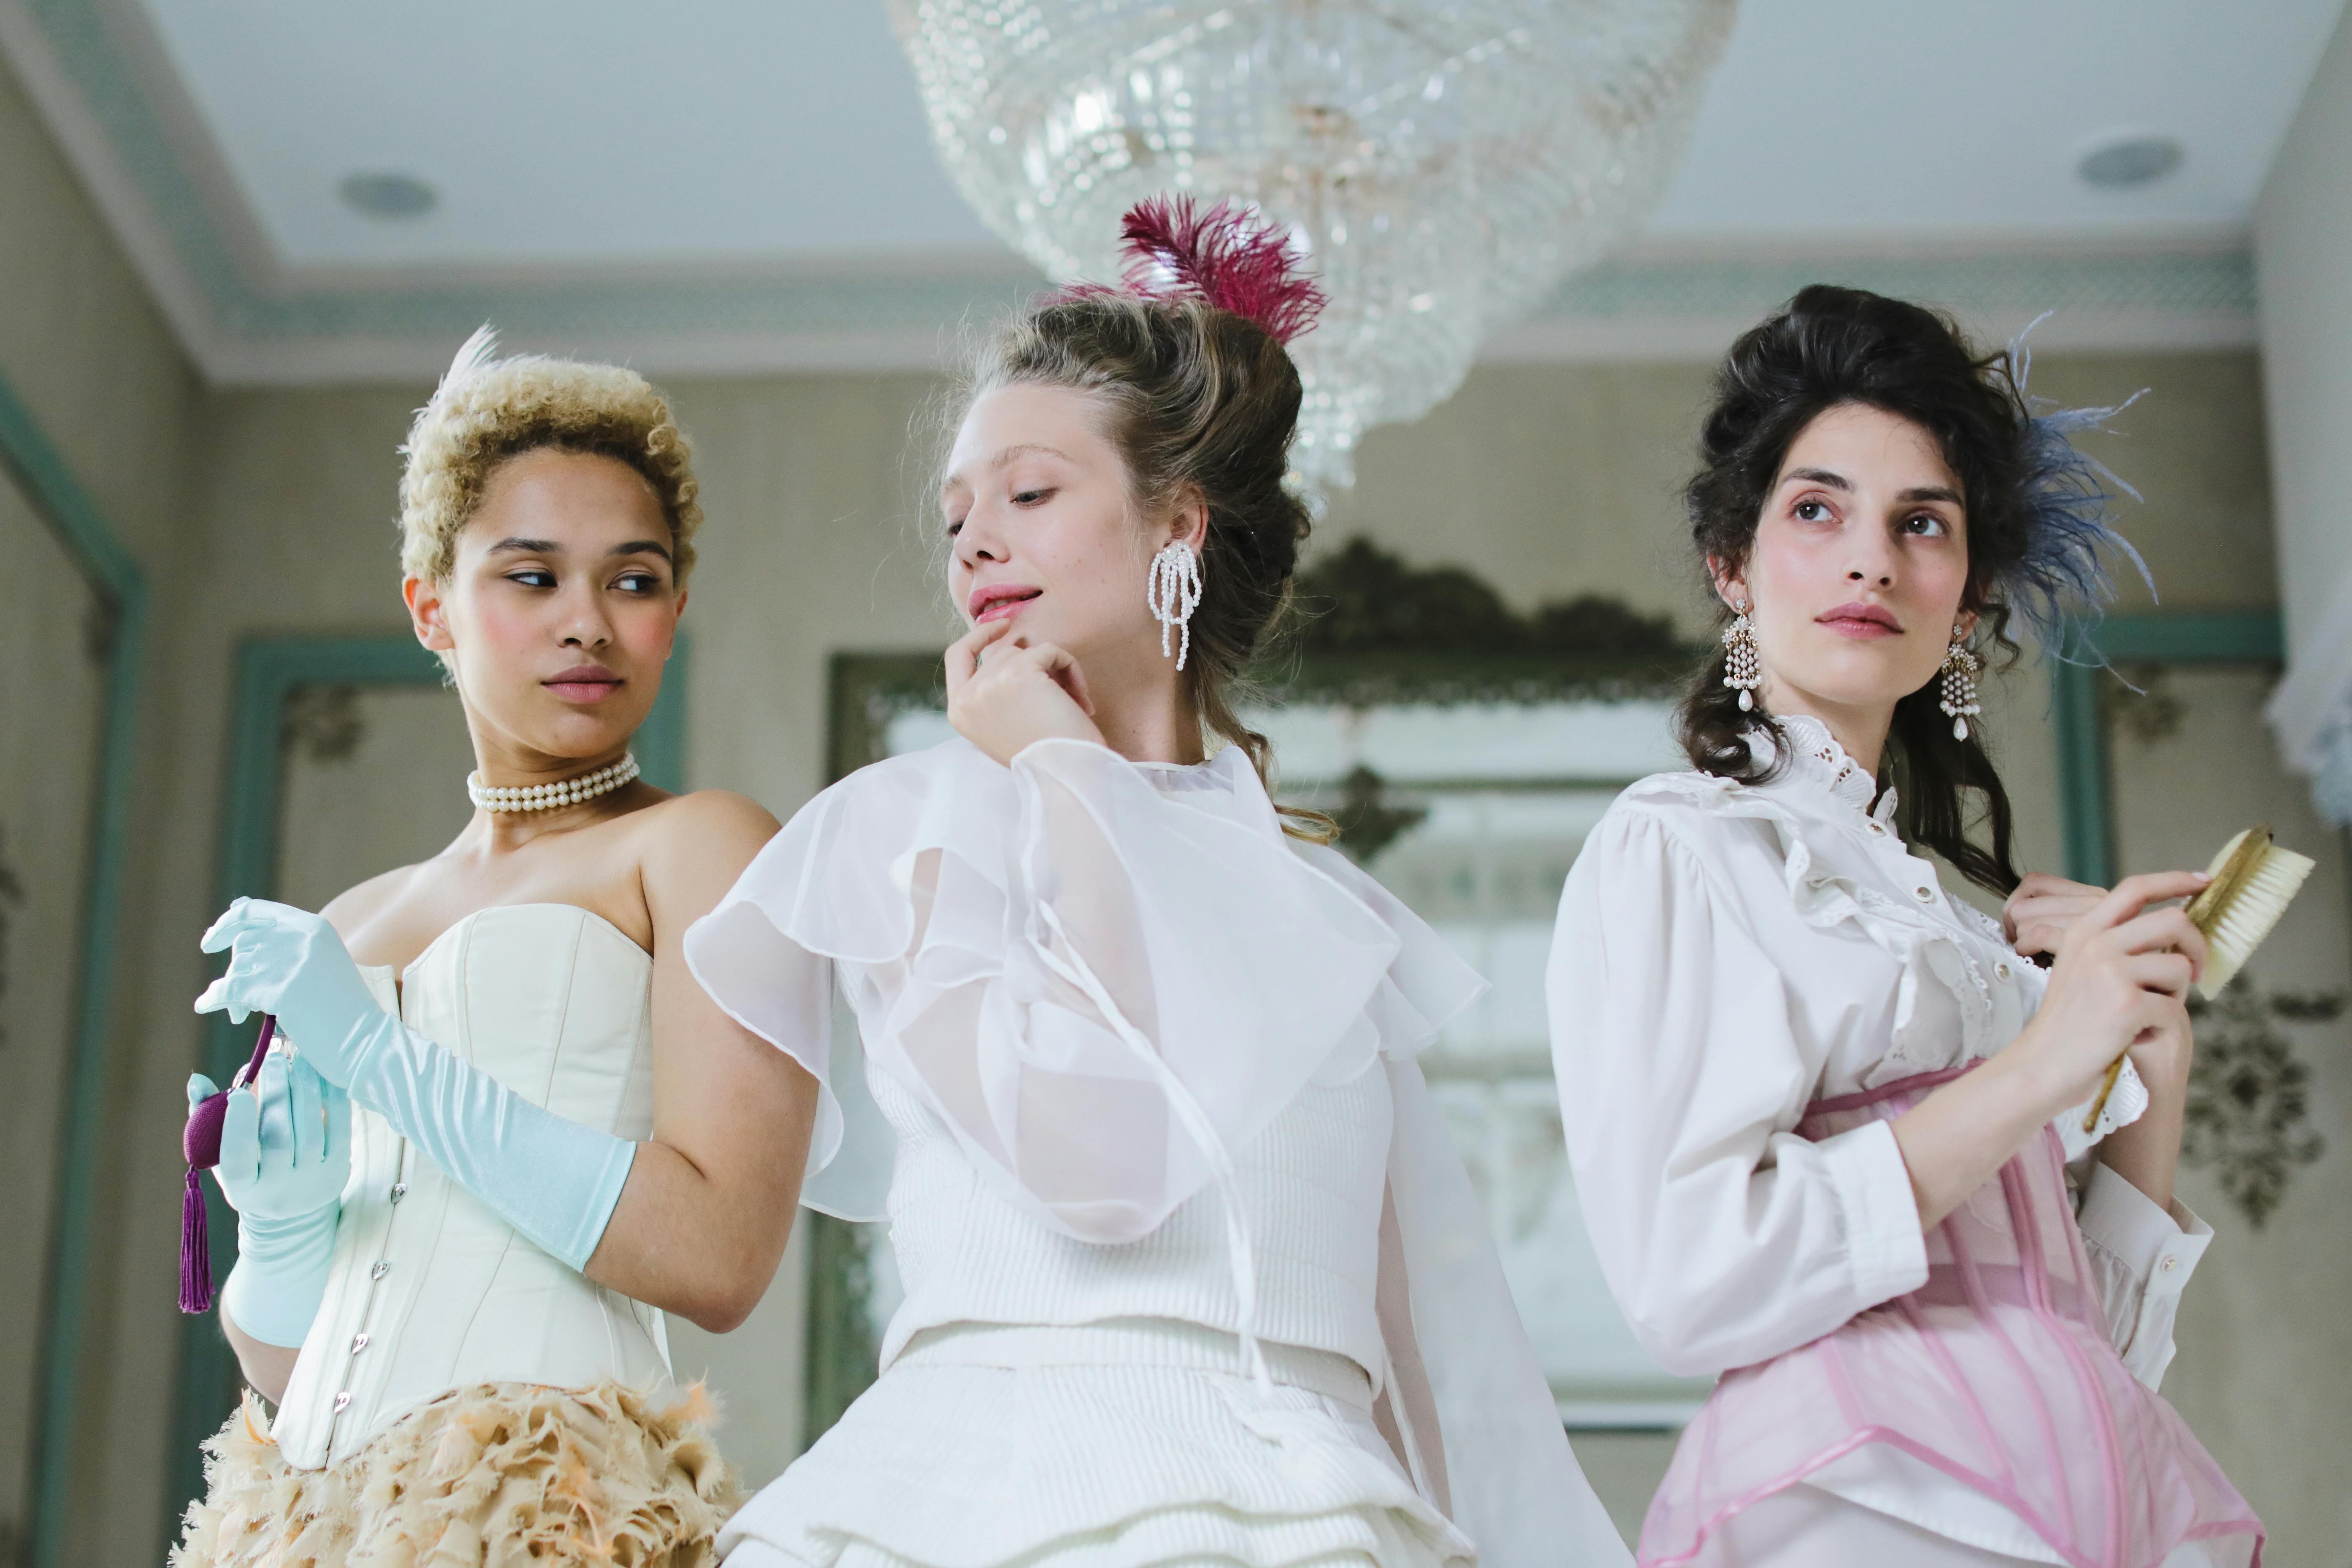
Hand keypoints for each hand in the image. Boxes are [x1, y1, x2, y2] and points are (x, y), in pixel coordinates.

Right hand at [188, 1052, 349, 1221]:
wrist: (294, 1206)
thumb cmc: (250, 1168)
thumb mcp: (221, 1152)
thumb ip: (206, 1115)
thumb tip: (197, 1080)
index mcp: (243, 1189)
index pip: (238, 1159)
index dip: (238, 1125)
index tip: (239, 1092)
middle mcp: (278, 1190)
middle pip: (278, 1140)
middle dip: (276, 1094)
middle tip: (274, 1059)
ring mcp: (312, 1181)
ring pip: (310, 1133)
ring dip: (305, 1090)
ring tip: (299, 1059)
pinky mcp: (339, 1169)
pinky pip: (339, 1130)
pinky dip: (332, 1100)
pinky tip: (323, 1075)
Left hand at [196, 898, 388, 1089]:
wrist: (367, 1041)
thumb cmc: (344, 1010)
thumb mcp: (321, 964)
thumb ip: (287, 945)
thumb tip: (238, 920)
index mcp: (315, 927)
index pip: (255, 911)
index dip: (227, 923)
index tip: (210, 941)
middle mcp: (302, 937)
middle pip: (243, 942)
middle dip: (232, 968)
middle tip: (234, 995)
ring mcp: (292, 964)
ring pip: (236, 967)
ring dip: (227, 990)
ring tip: (236, 1013)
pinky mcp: (281, 992)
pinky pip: (230, 989)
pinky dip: (212, 998)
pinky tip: (204, 1006)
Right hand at [945, 617, 1103, 766]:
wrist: (1066, 778)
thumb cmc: (1046, 760)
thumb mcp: (1004, 727)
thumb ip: (995, 694)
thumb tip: (1011, 649)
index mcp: (959, 711)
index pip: (957, 656)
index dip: (979, 636)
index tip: (1004, 626)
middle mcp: (967, 697)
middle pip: (1003, 654)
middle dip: (1036, 668)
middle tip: (1064, 699)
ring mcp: (989, 682)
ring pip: (1028, 651)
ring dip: (1057, 672)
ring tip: (1073, 706)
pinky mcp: (1017, 671)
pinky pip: (1050, 651)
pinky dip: (1073, 670)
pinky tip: (1082, 702)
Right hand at [1999, 871, 2209, 1111]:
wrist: (2044, 1065)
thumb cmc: (2070, 1024)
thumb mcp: (2081, 970)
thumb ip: (2114, 945)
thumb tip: (2172, 928)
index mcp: (2084, 931)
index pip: (2136, 888)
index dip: (2175, 880)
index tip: (2204, 881)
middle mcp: (2096, 943)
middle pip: (2173, 921)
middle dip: (2196, 947)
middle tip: (2193, 973)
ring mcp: (2111, 971)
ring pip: (2180, 968)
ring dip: (2177, 995)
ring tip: (2149, 1014)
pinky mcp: (2128, 1003)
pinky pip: (2175, 1008)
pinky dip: (2163, 1027)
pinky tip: (2137, 1036)